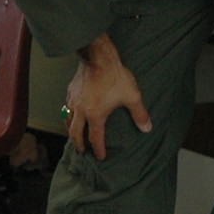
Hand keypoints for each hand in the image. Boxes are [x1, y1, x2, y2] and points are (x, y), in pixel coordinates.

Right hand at [64, 35, 151, 159]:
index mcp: (95, 115)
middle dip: (78, 144)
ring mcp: (73, 100)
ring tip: (73, 133)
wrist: (99, 57)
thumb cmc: (114, 76)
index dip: (98, 149)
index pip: (95, 138)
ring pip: (67, 119)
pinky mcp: (70, 90)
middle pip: (75, 133)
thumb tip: (147, 128)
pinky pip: (66, 106)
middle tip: (81, 150)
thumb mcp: (131, 96)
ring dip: (70, 129)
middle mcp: (81, 110)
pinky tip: (72, 111)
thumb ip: (139, 114)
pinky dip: (68, 113)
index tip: (100, 157)